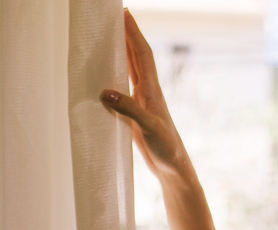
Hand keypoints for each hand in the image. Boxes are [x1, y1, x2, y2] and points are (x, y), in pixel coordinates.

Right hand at [99, 9, 189, 178]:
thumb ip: (128, 109)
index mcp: (152, 90)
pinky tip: (105, 77)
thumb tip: (104, 92)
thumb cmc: (167, 148)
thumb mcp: (148, 127)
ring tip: (109, 38)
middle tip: (115, 17)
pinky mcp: (135, 114)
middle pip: (136, 57)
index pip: (142, 54)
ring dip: (121, 54)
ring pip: (130, 71)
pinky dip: (114, 79)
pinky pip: (122, 89)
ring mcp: (141, 103)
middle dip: (127, 36)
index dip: (133, 33)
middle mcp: (148, 92)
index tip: (125, 14)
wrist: (173, 167)